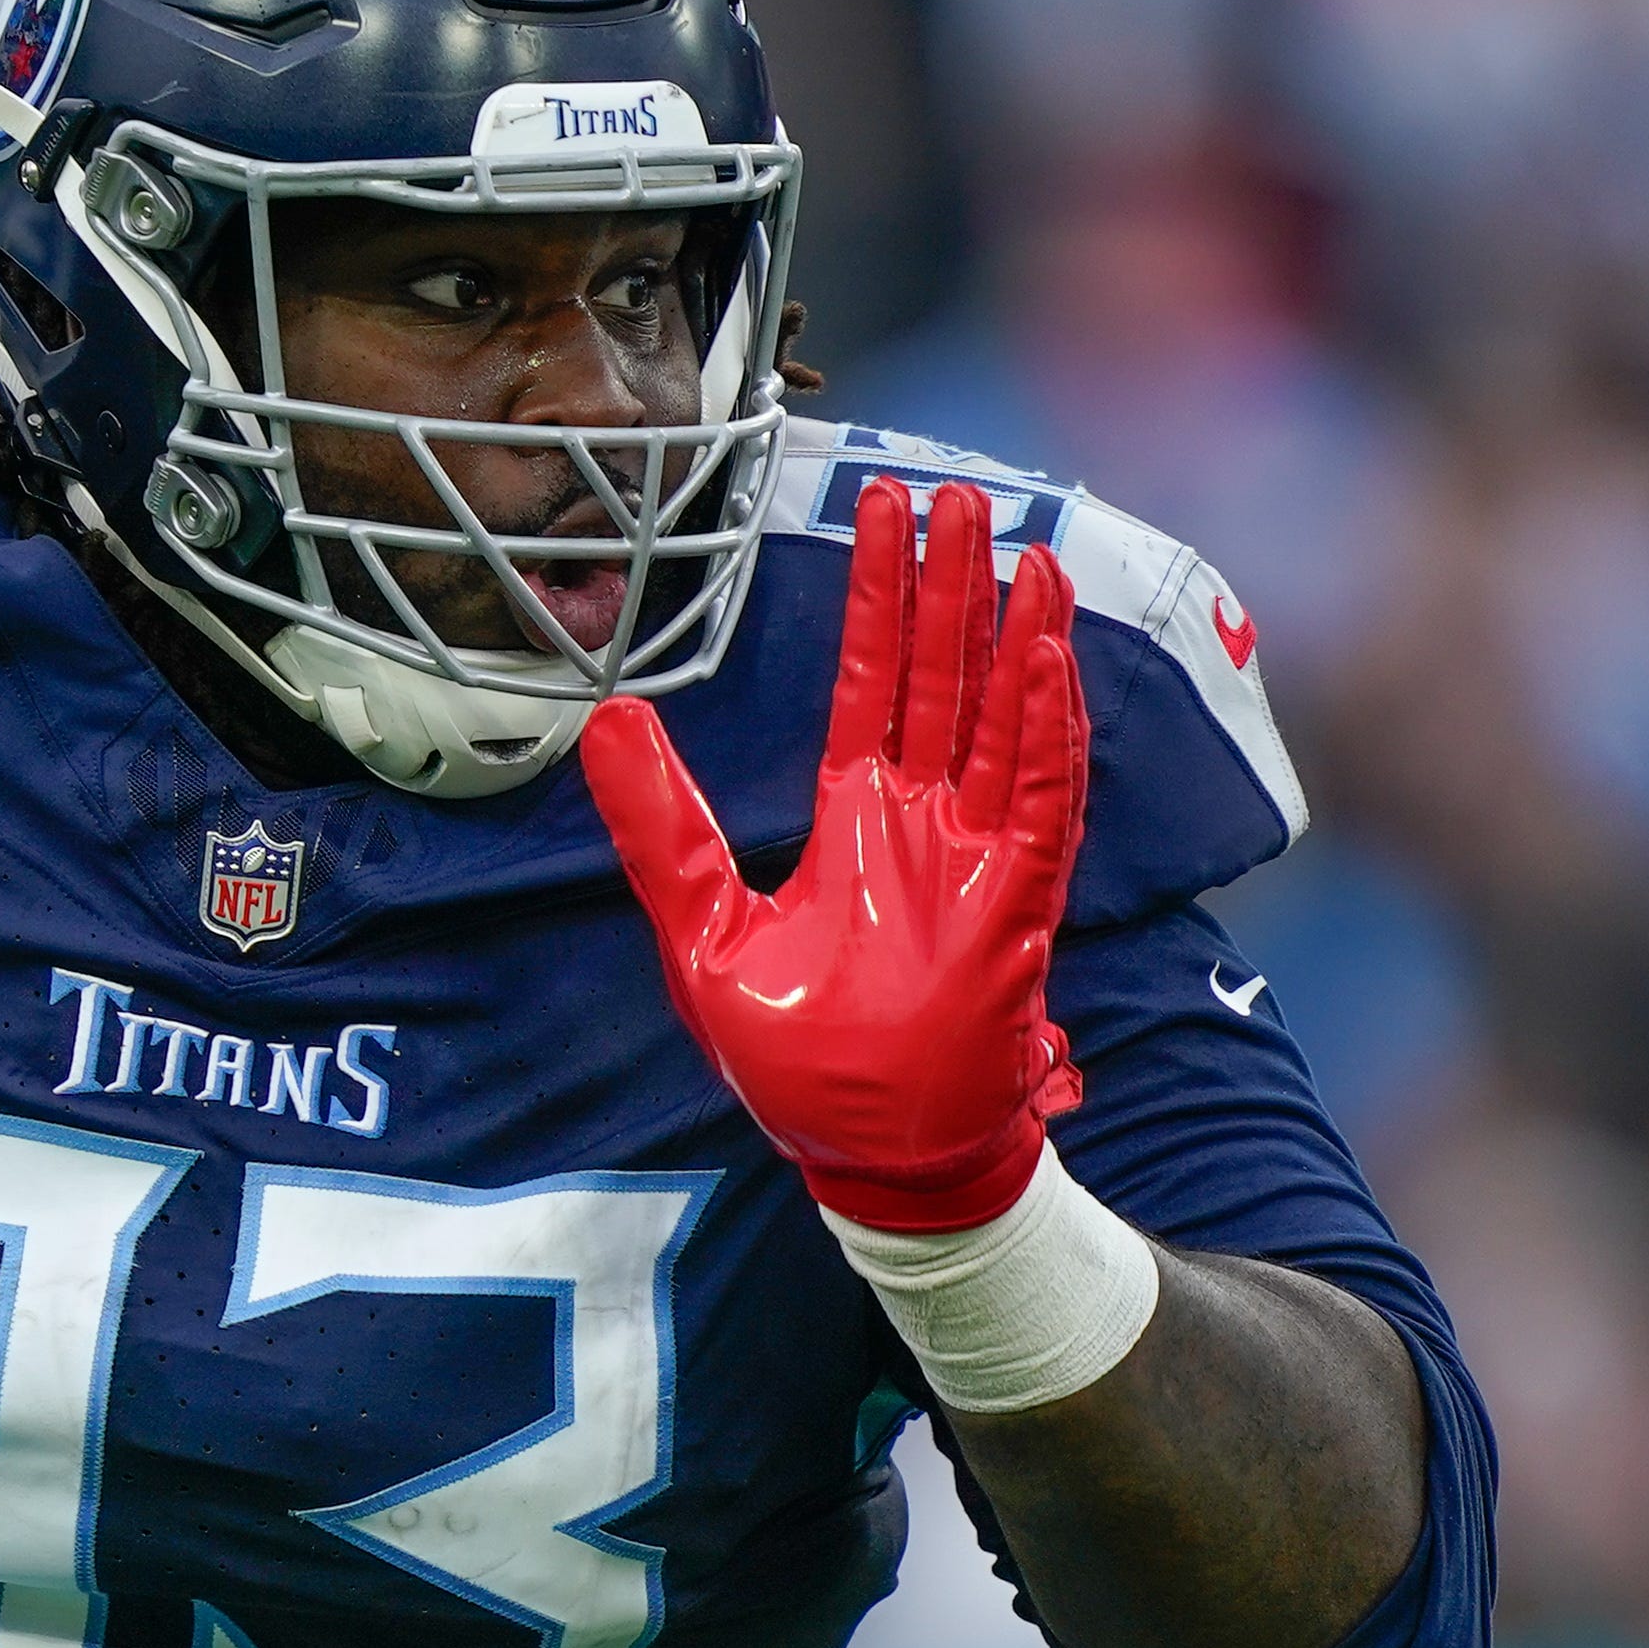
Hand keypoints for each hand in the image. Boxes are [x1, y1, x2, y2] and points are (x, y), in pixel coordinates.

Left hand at [581, 475, 1088, 1230]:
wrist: (870, 1153)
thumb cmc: (797, 1064)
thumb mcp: (702, 930)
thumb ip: (660, 826)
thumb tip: (604, 722)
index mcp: (852, 823)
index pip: (872, 685)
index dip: (878, 601)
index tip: (885, 516)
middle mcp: (921, 824)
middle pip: (941, 679)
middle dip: (949, 588)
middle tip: (962, 494)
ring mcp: (976, 856)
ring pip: (1000, 718)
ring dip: (1010, 634)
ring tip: (1022, 549)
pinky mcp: (1017, 898)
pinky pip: (1040, 792)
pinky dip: (1044, 722)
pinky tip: (1044, 652)